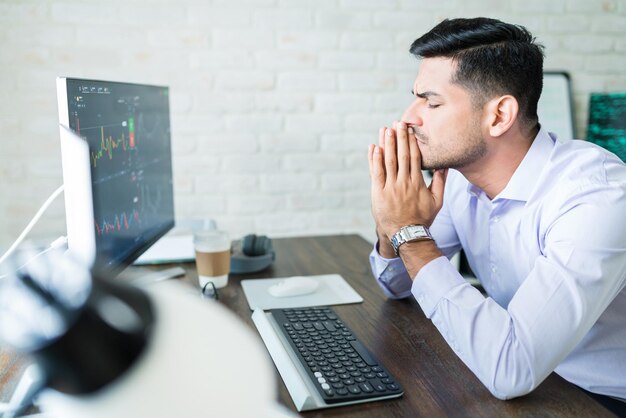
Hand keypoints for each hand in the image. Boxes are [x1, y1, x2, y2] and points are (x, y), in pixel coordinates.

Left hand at [368, 121, 447, 241]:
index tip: (409, 129)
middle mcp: (404, 182)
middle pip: (401, 155)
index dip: (411, 141)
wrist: (406, 234)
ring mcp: (390, 187)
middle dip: (399, 137)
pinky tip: (374, 147)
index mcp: (417, 182)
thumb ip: (440, 182)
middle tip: (398, 122)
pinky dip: (374, 159)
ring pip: (388, 161)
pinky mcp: (379, 193)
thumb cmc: (422, 218)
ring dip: (387, 144)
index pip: (414, 157)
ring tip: (386, 129)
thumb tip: (444, 166)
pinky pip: (376, 173)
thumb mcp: (437, 201)